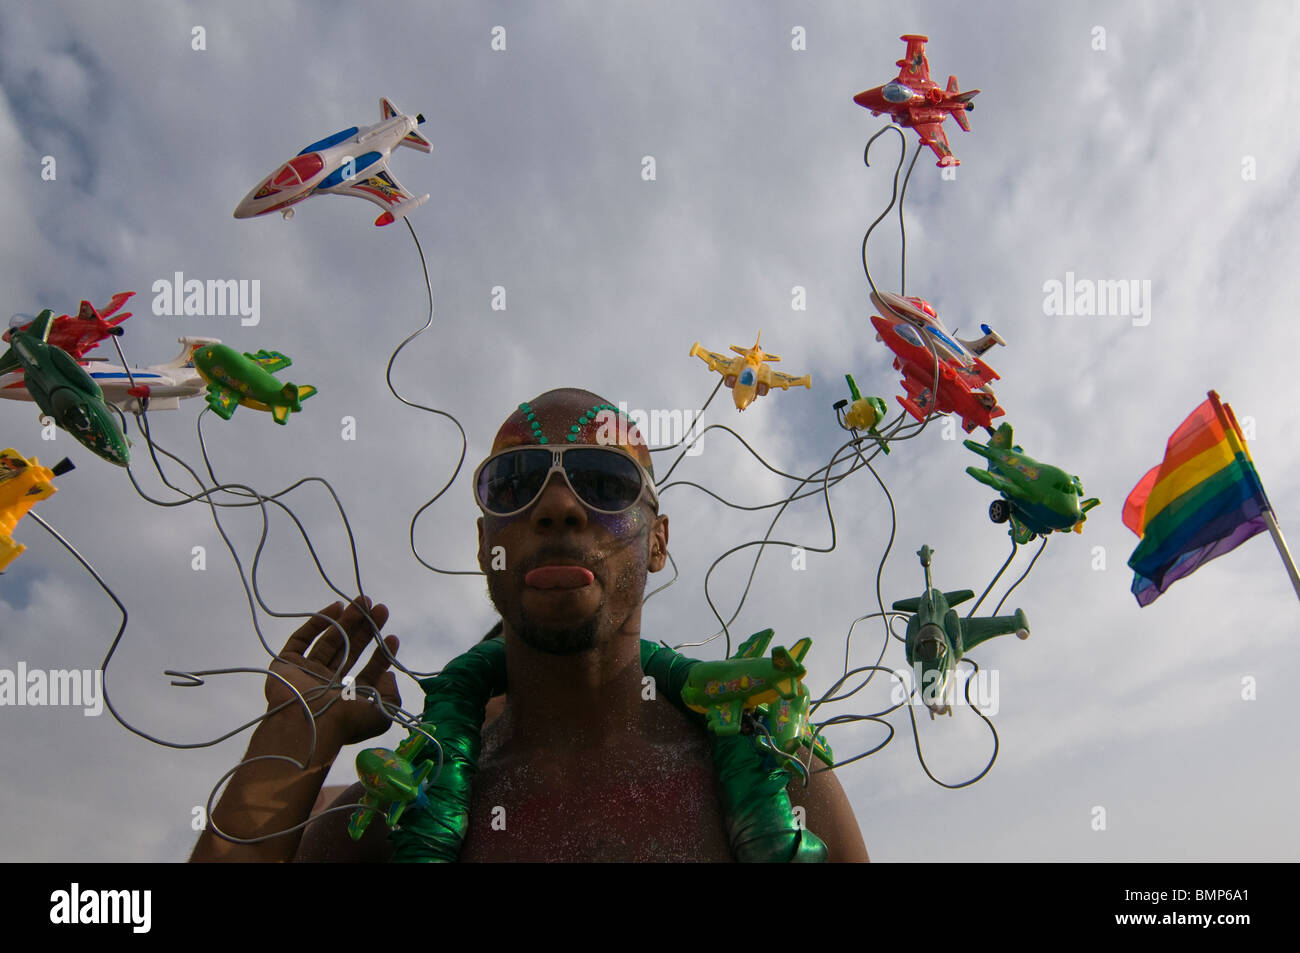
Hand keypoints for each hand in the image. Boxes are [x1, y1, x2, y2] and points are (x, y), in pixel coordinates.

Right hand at [266, 597, 399, 764]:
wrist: (306, 724)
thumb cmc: (344, 723)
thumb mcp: (381, 715)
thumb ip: (392, 696)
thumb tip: (389, 675)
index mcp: (346, 699)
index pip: (367, 673)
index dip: (381, 655)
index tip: (393, 637)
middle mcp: (326, 685)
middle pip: (350, 650)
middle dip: (365, 629)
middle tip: (380, 608)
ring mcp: (306, 673)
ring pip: (330, 640)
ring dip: (348, 619)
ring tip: (364, 601)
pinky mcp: (286, 663)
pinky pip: (302, 638)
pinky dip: (318, 622)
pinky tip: (337, 607)